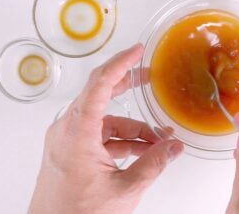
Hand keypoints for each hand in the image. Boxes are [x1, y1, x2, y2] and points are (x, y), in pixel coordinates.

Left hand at [28, 44, 183, 213]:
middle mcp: (67, 130)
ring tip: (158, 141)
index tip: (136, 51)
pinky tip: (142, 151)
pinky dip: (120, 140)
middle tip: (148, 77)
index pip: (99, 84)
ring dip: (132, 128)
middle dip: (128, 88)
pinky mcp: (69, 152)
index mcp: (77, 131)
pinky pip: (98, 136)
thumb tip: (173, 147)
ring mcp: (66, 140)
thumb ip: (153, 163)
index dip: (120, 63)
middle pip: (100, 96)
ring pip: (104, 121)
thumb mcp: (124, 188)